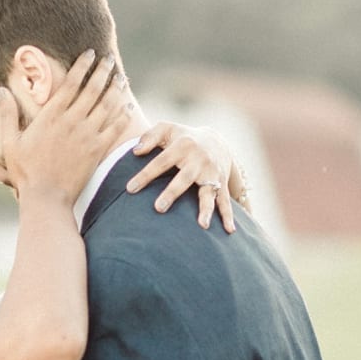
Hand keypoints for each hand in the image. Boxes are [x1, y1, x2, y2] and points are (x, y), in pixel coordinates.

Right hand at [0, 50, 131, 203]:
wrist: (46, 197)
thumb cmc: (25, 171)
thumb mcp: (10, 142)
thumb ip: (7, 114)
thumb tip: (0, 90)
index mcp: (51, 116)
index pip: (70, 83)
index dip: (82, 66)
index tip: (90, 53)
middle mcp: (72, 122)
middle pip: (92, 89)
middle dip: (103, 71)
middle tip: (110, 59)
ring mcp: (87, 136)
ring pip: (107, 105)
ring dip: (115, 89)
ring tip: (121, 78)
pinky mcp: (98, 150)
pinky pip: (115, 128)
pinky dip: (123, 115)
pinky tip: (127, 106)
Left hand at [126, 122, 250, 231]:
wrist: (215, 140)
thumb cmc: (182, 137)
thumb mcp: (166, 129)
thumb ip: (149, 137)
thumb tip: (135, 151)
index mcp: (183, 146)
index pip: (161, 161)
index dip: (146, 175)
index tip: (130, 189)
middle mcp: (199, 160)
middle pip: (184, 178)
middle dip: (172, 193)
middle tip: (159, 208)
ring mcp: (212, 173)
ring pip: (208, 192)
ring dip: (206, 209)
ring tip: (202, 225)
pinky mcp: (221, 184)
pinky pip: (225, 201)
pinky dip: (228, 216)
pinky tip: (229, 230)